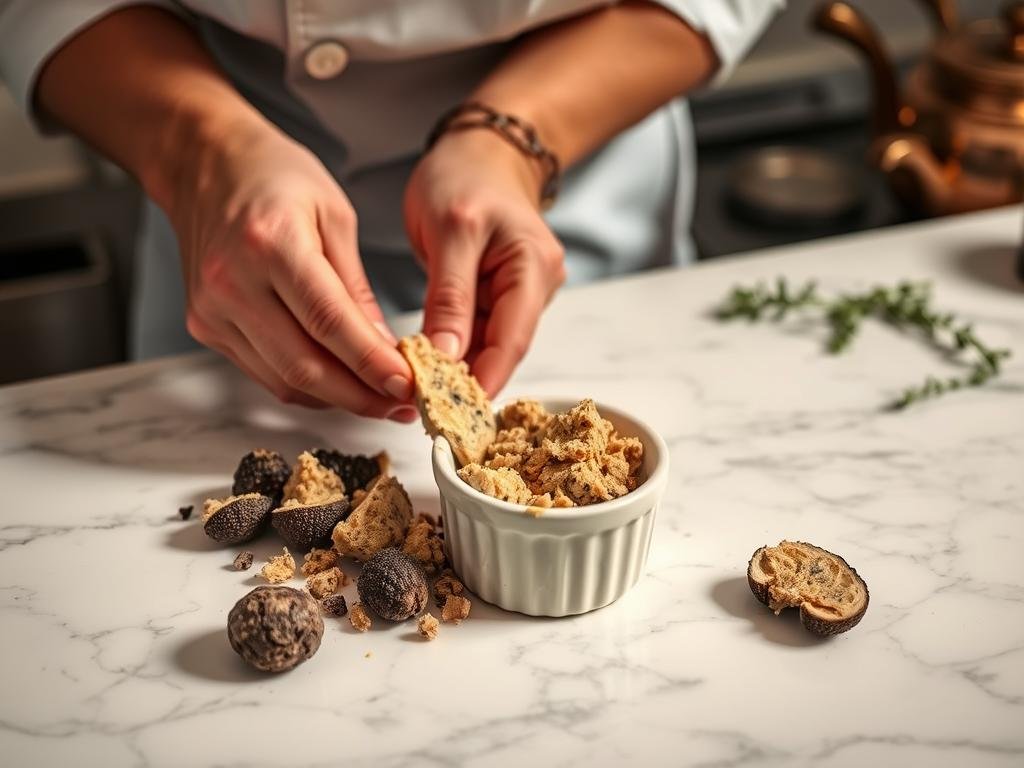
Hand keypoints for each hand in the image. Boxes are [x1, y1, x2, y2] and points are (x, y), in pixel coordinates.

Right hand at [164, 114, 415, 418]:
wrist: (202, 164)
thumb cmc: (272, 176)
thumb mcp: (335, 215)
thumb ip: (357, 288)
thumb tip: (385, 349)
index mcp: (270, 244)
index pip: (330, 323)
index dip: (372, 364)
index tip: (408, 385)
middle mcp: (233, 283)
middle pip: (305, 364)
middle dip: (361, 395)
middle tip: (403, 404)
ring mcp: (213, 310)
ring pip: (284, 380)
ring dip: (337, 398)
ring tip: (380, 398)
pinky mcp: (206, 326)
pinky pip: (264, 373)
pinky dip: (307, 386)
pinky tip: (340, 383)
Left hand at [403, 129, 565, 394]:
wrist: (480, 150)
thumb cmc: (466, 175)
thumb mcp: (450, 230)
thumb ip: (449, 296)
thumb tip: (444, 357)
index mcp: (533, 267)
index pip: (511, 341)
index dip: (482, 380)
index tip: (449, 411)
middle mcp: (536, 285)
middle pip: (503, 349)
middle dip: (467, 381)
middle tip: (425, 410)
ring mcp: (520, 292)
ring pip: (488, 345)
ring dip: (457, 368)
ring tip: (418, 393)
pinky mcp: (500, 293)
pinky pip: (478, 331)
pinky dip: (454, 348)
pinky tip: (427, 365)